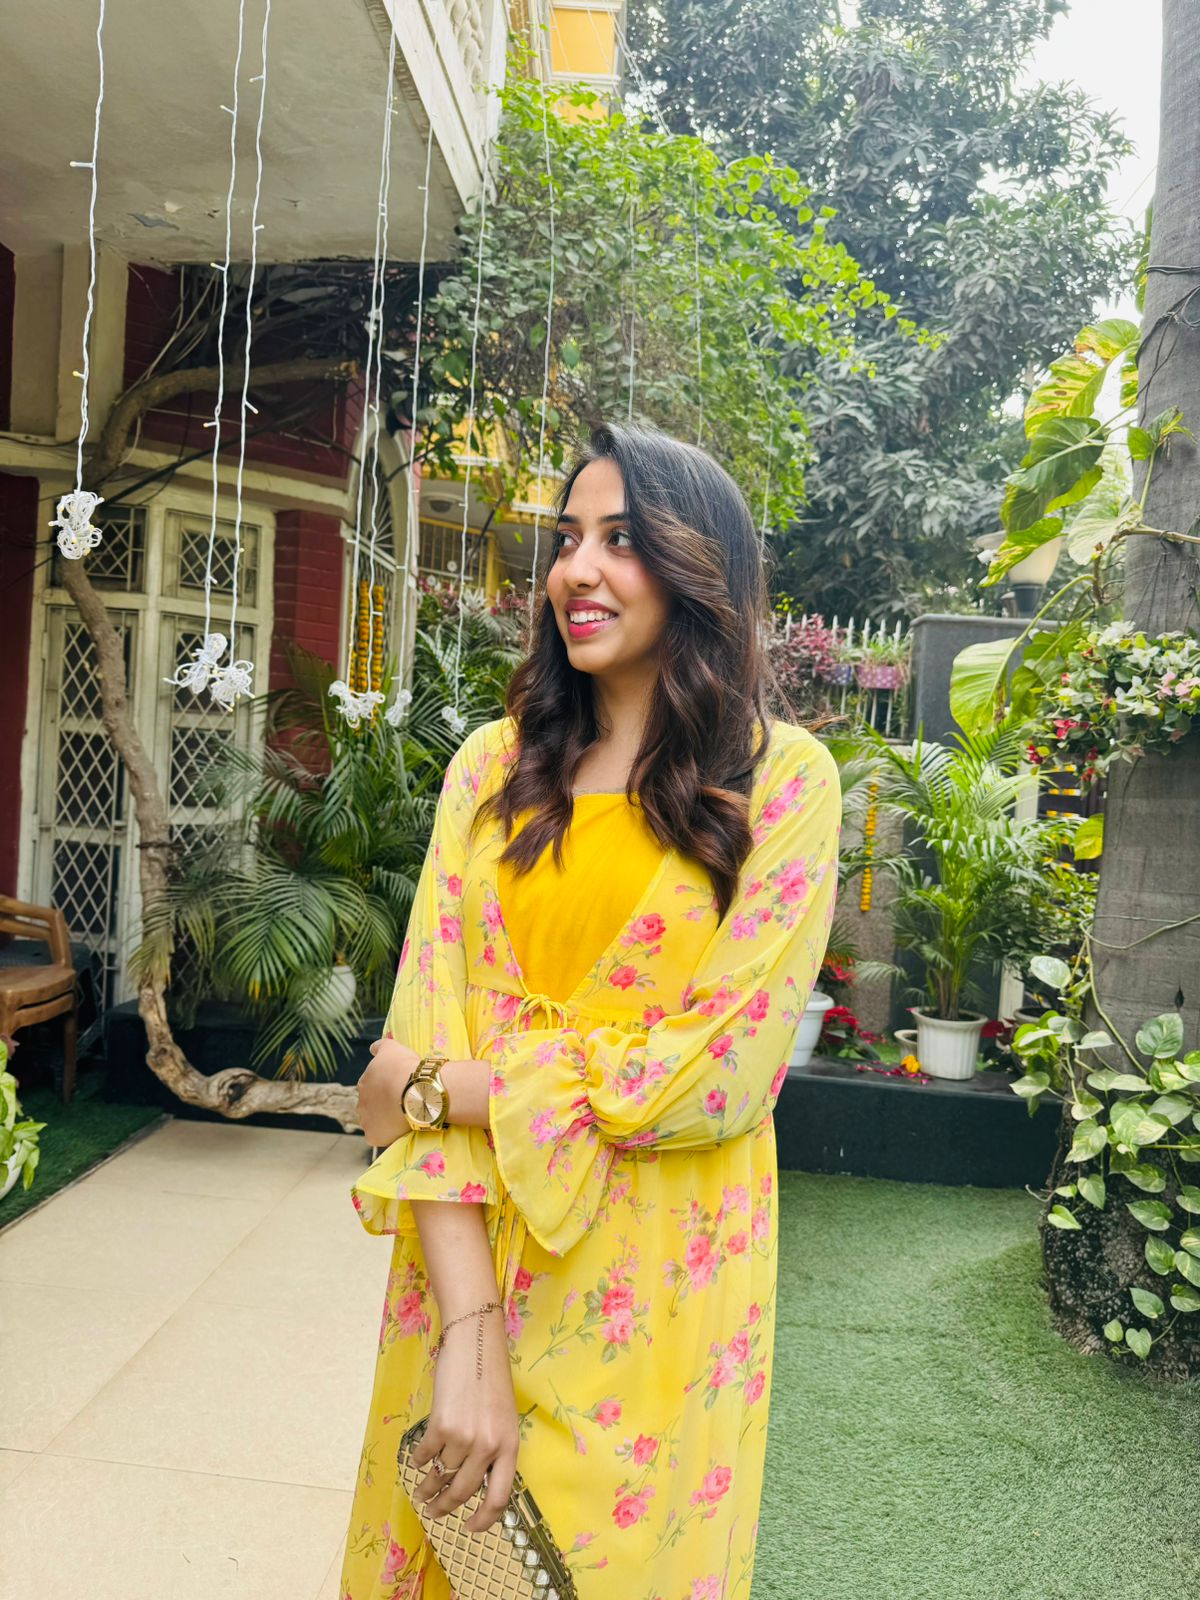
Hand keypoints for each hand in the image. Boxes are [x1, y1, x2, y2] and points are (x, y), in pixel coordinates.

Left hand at [357, 1036, 419, 1145]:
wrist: (416, 1091)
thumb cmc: (405, 1067)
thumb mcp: (392, 1048)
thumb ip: (380, 1046)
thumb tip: (372, 1049)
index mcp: (364, 1082)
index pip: (372, 1087)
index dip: (386, 1088)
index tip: (399, 1088)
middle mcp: (360, 1101)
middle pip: (371, 1105)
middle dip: (383, 1104)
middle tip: (402, 1102)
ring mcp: (366, 1120)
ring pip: (373, 1121)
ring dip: (384, 1119)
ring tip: (402, 1116)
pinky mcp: (373, 1136)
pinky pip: (378, 1136)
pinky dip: (387, 1134)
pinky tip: (399, 1129)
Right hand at [407, 1307, 518, 1531]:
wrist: (475, 1343)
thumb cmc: (491, 1377)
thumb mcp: (504, 1417)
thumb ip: (494, 1448)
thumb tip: (476, 1480)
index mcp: (510, 1446)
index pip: (498, 1498)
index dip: (484, 1520)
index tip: (469, 1527)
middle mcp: (488, 1447)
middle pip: (463, 1491)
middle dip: (445, 1506)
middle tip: (433, 1512)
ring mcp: (464, 1438)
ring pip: (442, 1474)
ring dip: (428, 1486)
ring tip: (421, 1492)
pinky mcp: (441, 1426)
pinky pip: (426, 1454)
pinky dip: (420, 1460)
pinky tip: (418, 1460)